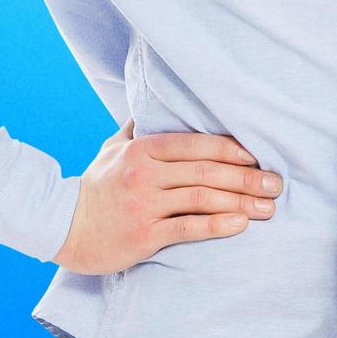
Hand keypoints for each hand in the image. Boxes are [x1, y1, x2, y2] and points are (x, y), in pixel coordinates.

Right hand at [51, 118, 282, 274]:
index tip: (258, 156)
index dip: (231, 150)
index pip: (195, 145)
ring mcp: (144, 206)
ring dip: (240, 203)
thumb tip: (156, 100)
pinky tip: (240, 224)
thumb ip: (139, 127)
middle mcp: (144, 175)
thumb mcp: (112, 148)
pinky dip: (217, 225)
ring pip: (202, 199)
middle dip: (246, 178)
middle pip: (205, 172)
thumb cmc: (94, 186)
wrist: (61, 227)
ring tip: (268, 208)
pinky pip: (188, 229)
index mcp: (142, 150)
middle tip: (275, 184)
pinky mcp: (144, 236)